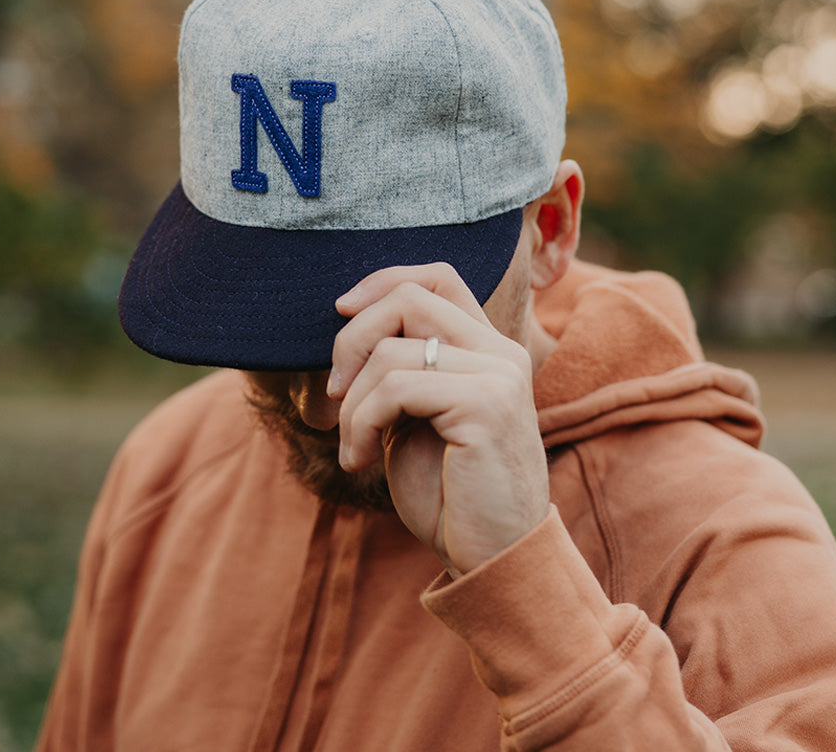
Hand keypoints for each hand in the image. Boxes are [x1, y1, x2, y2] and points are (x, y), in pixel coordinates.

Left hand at [328, 263, 549, 576]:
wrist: (492, 558)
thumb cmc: (448, 495)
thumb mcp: (415, 419)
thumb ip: (399, 370)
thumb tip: (347, 322)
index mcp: (487, 349)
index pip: (437, 275)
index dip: (382, 281)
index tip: (341, 312)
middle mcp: (500, 352)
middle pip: (408, 298)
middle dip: (350, 339)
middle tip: (335, 393)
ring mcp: (498, 374)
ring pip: (391, 349)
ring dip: (352, 403)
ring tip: (351, 446)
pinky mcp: (486, 404)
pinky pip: (395, 388)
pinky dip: (360, 424)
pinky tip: (359, 462)